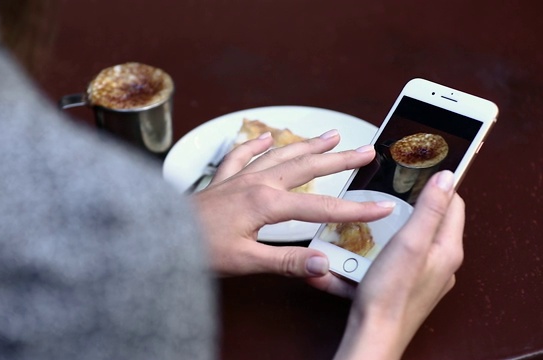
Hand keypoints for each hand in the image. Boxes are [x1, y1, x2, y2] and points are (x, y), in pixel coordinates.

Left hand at [191, 130, 394, 295]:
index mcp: (266, 203)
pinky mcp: (223, 181)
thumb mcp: (245, 261)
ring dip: (307, 145)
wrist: (159, 237)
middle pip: (307, 168)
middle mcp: (257, 184)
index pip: (322, 207)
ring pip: (281, 155)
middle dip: (340, 160)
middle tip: (366, 152)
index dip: (355, 209)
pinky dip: (255, 146)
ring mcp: (239, 178)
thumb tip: (323, 263)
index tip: (383, 207)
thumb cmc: (197, 250)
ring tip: (331, 136)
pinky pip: (241, 156)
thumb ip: (286, 262)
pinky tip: (264, 139)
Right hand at [334, 170, 464, 359]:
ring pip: (414, 239)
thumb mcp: (411, 242)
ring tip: (375, 221)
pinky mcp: (407, 285)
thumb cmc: (391, 294)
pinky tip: (367, 249)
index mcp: (448, 249)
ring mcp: (425, 276)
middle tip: (391, 195)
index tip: (418, 172)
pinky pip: (399, 257)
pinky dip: (385, 248)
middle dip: (411, 205)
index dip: (438, 185)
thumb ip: (430, 208)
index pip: (454, 204)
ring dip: (395, 227)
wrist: (374, 333)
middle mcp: (442, 263)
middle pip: (432, 220)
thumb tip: (448, 177)